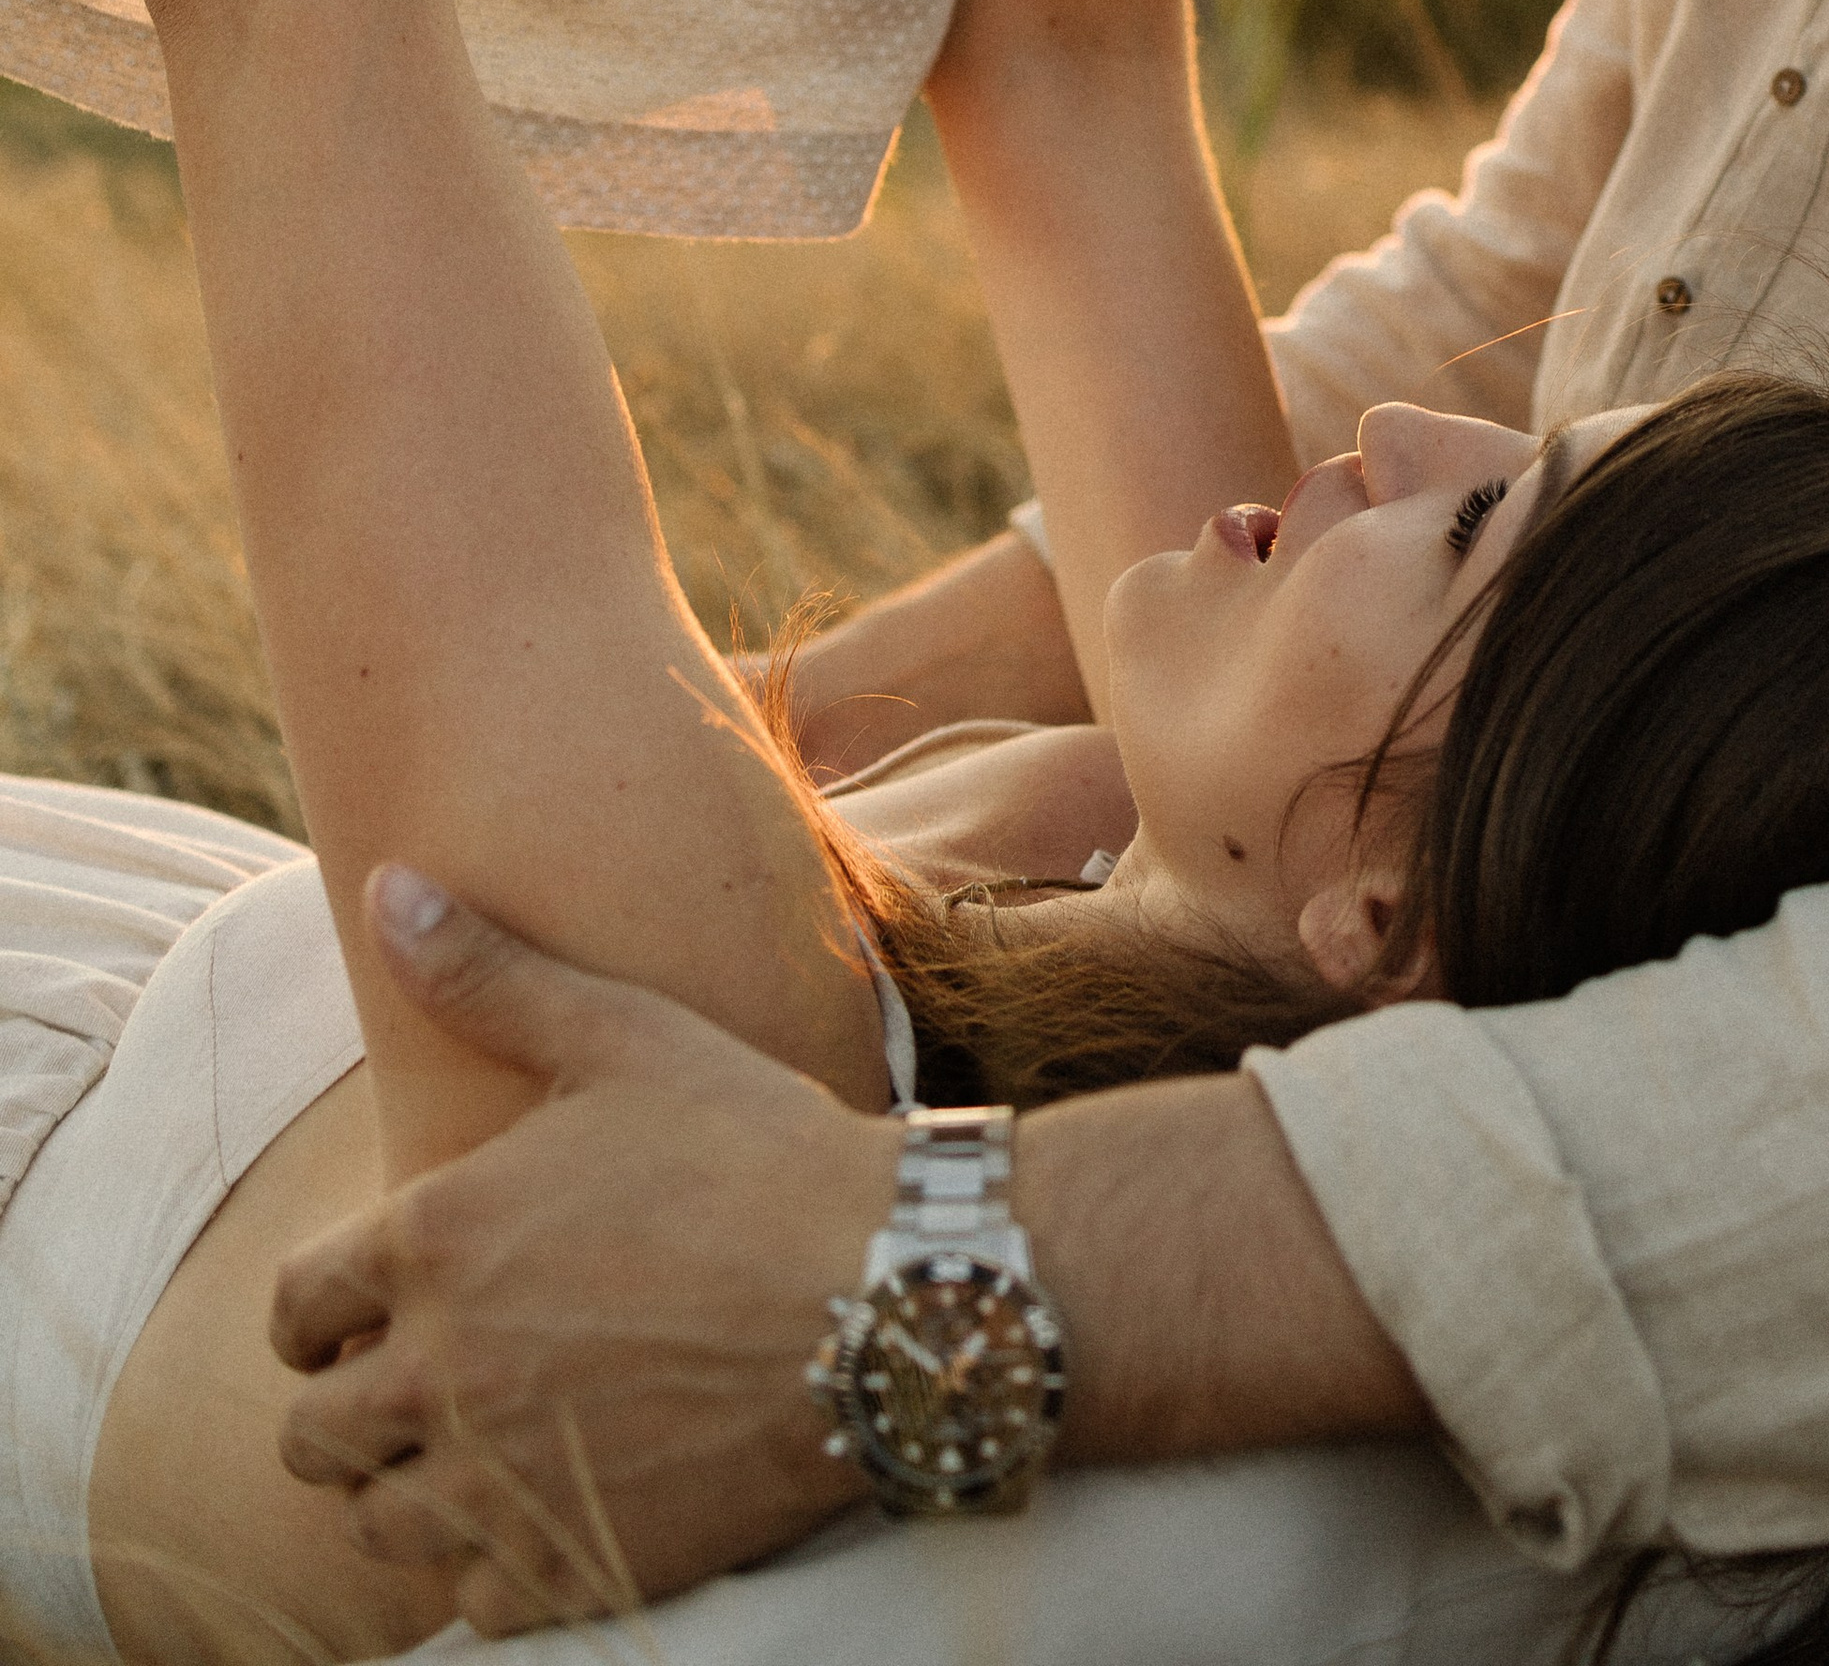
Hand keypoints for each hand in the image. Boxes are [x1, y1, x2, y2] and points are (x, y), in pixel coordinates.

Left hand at [271, 871, 897, 1630]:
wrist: (883, 1291)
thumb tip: (388, 882)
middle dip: (347, 1411)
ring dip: (410, 1491)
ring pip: (381, 1523)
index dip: (318, 1315)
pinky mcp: (569, 1559)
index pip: (296, 1310)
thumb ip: (488, 973)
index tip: (356, 1316)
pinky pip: (474, 1597)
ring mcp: (500, 1478)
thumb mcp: (623, 1036)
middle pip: (314, 1436)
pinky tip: (549, 1508)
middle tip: (418, 1385)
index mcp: (434, 1240)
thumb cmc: (755, 1150)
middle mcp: (441, 1371)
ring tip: (476, 1449)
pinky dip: (493, 1564)